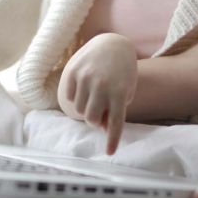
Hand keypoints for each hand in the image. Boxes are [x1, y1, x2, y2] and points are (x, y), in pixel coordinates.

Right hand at [57, 33, 137, 153]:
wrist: (112, 44)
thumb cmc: (122, 72)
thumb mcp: (126, 90)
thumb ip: (115, 109)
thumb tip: (99, 126)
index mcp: (119, 92)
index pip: (115, 122)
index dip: (112, 139)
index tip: (110, 152)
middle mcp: (102, 86)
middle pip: (92, 119)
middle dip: (95, 121)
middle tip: (99, 113)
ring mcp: (86, 78)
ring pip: (79, 110)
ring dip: (86, 109)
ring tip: (93, 99)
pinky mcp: (73, 72)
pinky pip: (70, 97)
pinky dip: (77, 98)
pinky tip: (84, 88)